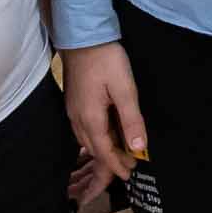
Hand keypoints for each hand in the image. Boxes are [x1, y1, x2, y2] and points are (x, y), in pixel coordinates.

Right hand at [61, 42, 145, 195]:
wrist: (82, 36)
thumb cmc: (105, 59)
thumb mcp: (125, 89)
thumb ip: (132, 120)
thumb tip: (139, 147)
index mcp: (90, 118)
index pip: (104, 152)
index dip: (117, 166)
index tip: (129, 175)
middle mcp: (77, 118)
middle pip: (94, 149)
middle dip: (110, 162)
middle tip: (128, 168)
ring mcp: (73, 110)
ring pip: (87, 140)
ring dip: (103, 150)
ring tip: (120, 155)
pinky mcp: (74, 102)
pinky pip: (84, 129)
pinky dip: (96, 138)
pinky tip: (105, 135)